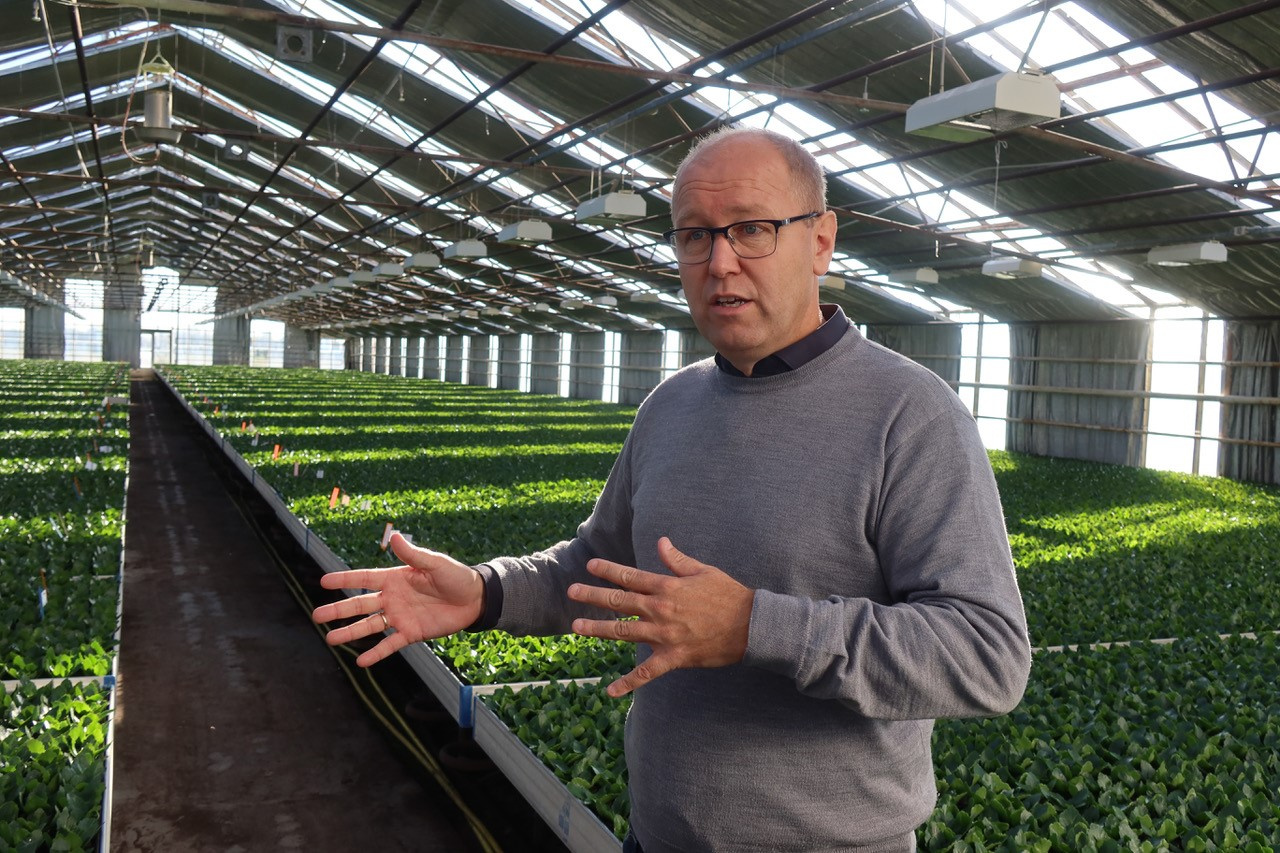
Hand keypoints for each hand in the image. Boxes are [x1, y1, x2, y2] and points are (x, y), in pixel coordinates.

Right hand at [311, 532, 483, 666]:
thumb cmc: (455, 576)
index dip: (344, 579)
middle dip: (339, 610)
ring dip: (351, 633)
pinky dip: (377, 653)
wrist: (475, 599)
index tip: (323, 581)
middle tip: (317, 616)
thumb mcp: (435, 563)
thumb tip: (394, 536)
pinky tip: (361, 662)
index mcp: (395, 578)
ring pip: (370, 626)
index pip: (364, 578)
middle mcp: (393, 598)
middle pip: (360, 605)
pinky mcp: (411, 633)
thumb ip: (413, 554)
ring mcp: (400, 617)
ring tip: (330, 639)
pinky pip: (390, 644)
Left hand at [567, 537, 753, 697]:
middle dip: (593, 596)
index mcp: (667, 587)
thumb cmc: (729, 595)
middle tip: (571, 592)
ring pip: (624, 632)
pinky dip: (628, 683)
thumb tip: (661, 542)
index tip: (590, 566)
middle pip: (619, 602)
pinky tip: (610, 690)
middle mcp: (660, 610)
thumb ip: (677, 559)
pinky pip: (646, 673)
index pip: (631, 577)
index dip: (608, 570)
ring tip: (577, 627)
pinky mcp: (673, 657)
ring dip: (598, 630)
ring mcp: (664, 635)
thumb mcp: (703, 571)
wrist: (751, 626)